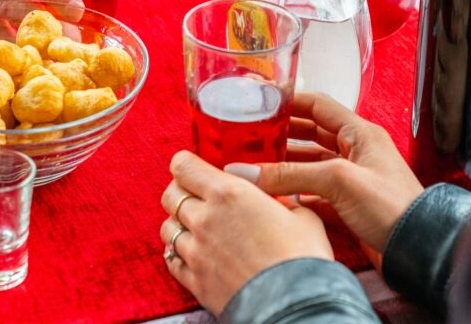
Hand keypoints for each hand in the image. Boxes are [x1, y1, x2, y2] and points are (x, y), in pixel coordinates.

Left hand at [160, 150, 333, 315]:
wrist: (295, 305)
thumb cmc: (303, 256)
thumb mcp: (301, 215)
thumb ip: (281, 199)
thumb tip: (278, 198)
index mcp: (228, 193)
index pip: (184, 167)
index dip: (185, 164)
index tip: (192, 167)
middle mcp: (205, 219)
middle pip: (170, 195)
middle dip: (180, 191)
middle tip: (195, 196)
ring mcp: (196, 252)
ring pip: (167, 228)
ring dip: (178, 224)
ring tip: (196, 227)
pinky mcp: (194, 281)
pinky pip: (171, 260)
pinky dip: (178, 254)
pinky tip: (194, 254)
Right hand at [225, 92, 423, 264]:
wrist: (420, 248)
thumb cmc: (392, 206)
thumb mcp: (339, 181)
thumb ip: (291, 174)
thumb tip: (246, 171)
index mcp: (360, 133)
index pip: (319, 106)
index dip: (290, 102)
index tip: (262, 103)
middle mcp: (356, 151)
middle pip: (311, 134)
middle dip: (282, 136)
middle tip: (251, 137)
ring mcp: (353, 178)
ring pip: (311, 165)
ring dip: (286, 166)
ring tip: (257, 167)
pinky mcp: (350, 205)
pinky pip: (316, 192)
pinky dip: (296, 193)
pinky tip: (276, 197)